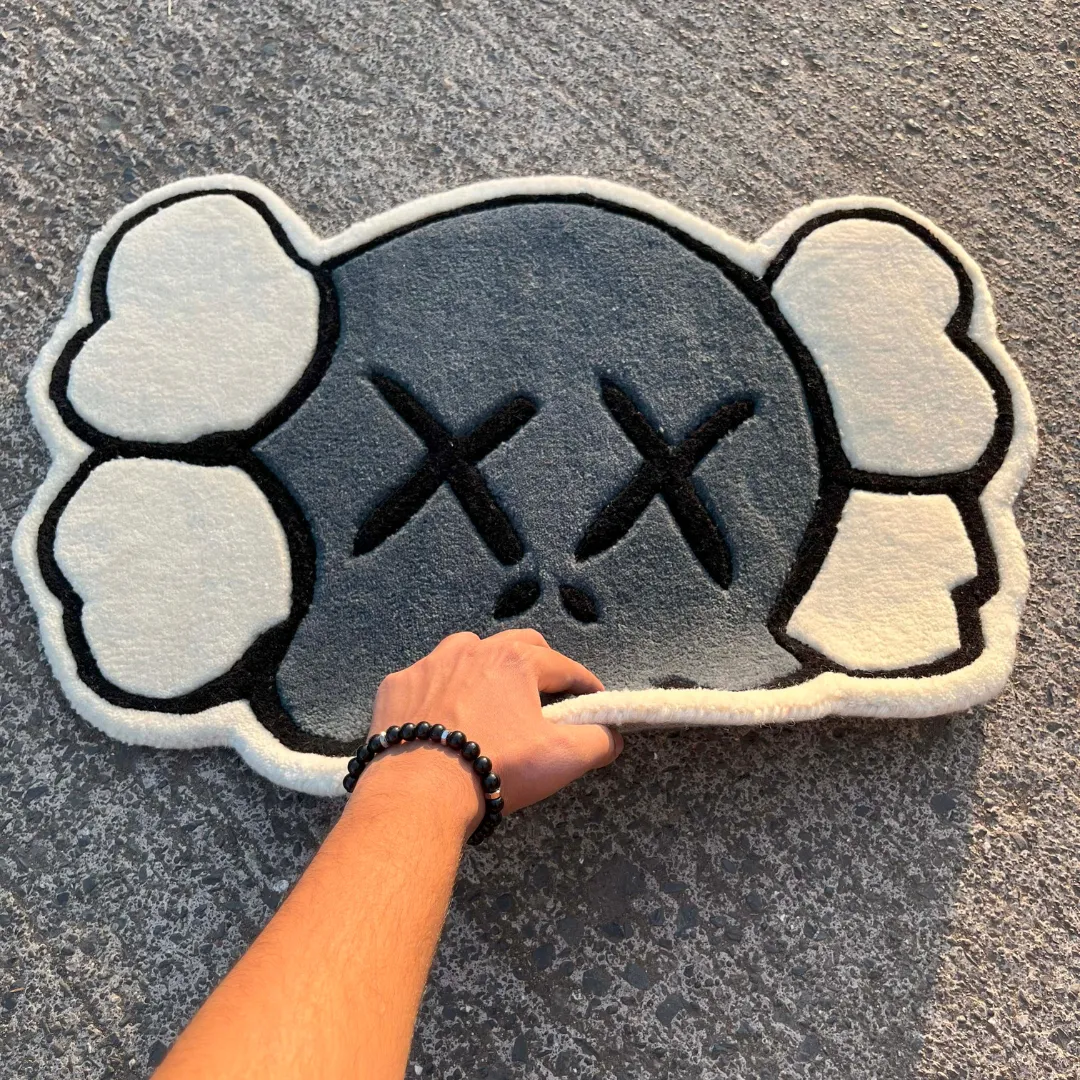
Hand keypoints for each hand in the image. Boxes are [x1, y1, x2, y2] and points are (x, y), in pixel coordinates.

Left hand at [343, 629, 621, 833]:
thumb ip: (598, 741)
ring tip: (490, 700)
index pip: (564, 667)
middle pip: (517, 645)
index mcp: (516, 661)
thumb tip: (612, 734)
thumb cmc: (496, 768)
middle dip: (539, 665)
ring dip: (485, 669)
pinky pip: (426, 680)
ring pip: (466, 652)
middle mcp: (472, 649)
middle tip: (547, 695)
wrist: (418, 792)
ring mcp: (429, 664)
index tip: (595, 700)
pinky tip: (441, 718)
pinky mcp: (397, 685)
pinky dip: (439, 693)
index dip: (585, 685)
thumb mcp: (562, 759)